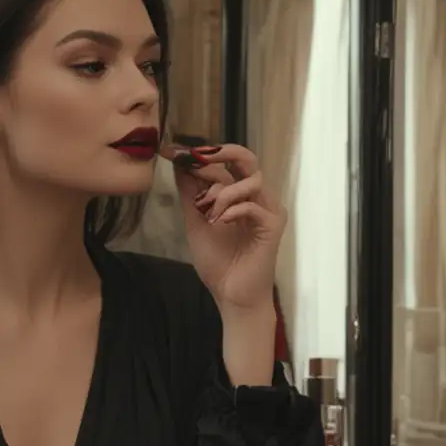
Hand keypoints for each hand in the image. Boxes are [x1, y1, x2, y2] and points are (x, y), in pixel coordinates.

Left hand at [170, 143, 284, 314]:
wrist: (231, 295)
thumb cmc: (218, 262)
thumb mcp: (196, 222)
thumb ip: (191, 194)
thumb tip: (178, 163)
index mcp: (238, 195)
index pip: (223, 165)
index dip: (199, 155)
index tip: (171, 150)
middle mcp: (256, 198)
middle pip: (246, 159)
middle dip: (220, 153)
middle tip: (195, 157)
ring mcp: (267, 210)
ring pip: (251, 180)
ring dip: (223, 192)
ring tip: (209, 212)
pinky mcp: (273, 226)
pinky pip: (253, 206)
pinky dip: (233, 210)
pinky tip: (220, 222)